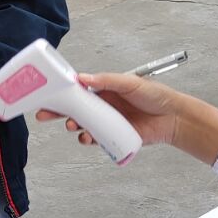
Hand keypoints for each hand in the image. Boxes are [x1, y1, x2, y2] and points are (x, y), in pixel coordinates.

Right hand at [35, 71, 180, 147]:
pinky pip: (95, 139)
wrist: (173, 118)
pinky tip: (86, 138)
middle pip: (75, 109)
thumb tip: (83, 78)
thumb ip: (106, 80)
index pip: (78, 90)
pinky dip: (87, 139)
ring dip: (73, 127)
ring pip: (83, 125)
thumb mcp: (130, 82)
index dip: (62, 93)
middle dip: (58, 112)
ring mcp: (107, 122)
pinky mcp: (114, 136)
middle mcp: (103, 106)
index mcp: (104, 90)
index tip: (48, 94)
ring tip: (71, 127)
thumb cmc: (155, 96)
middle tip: (44, 114)